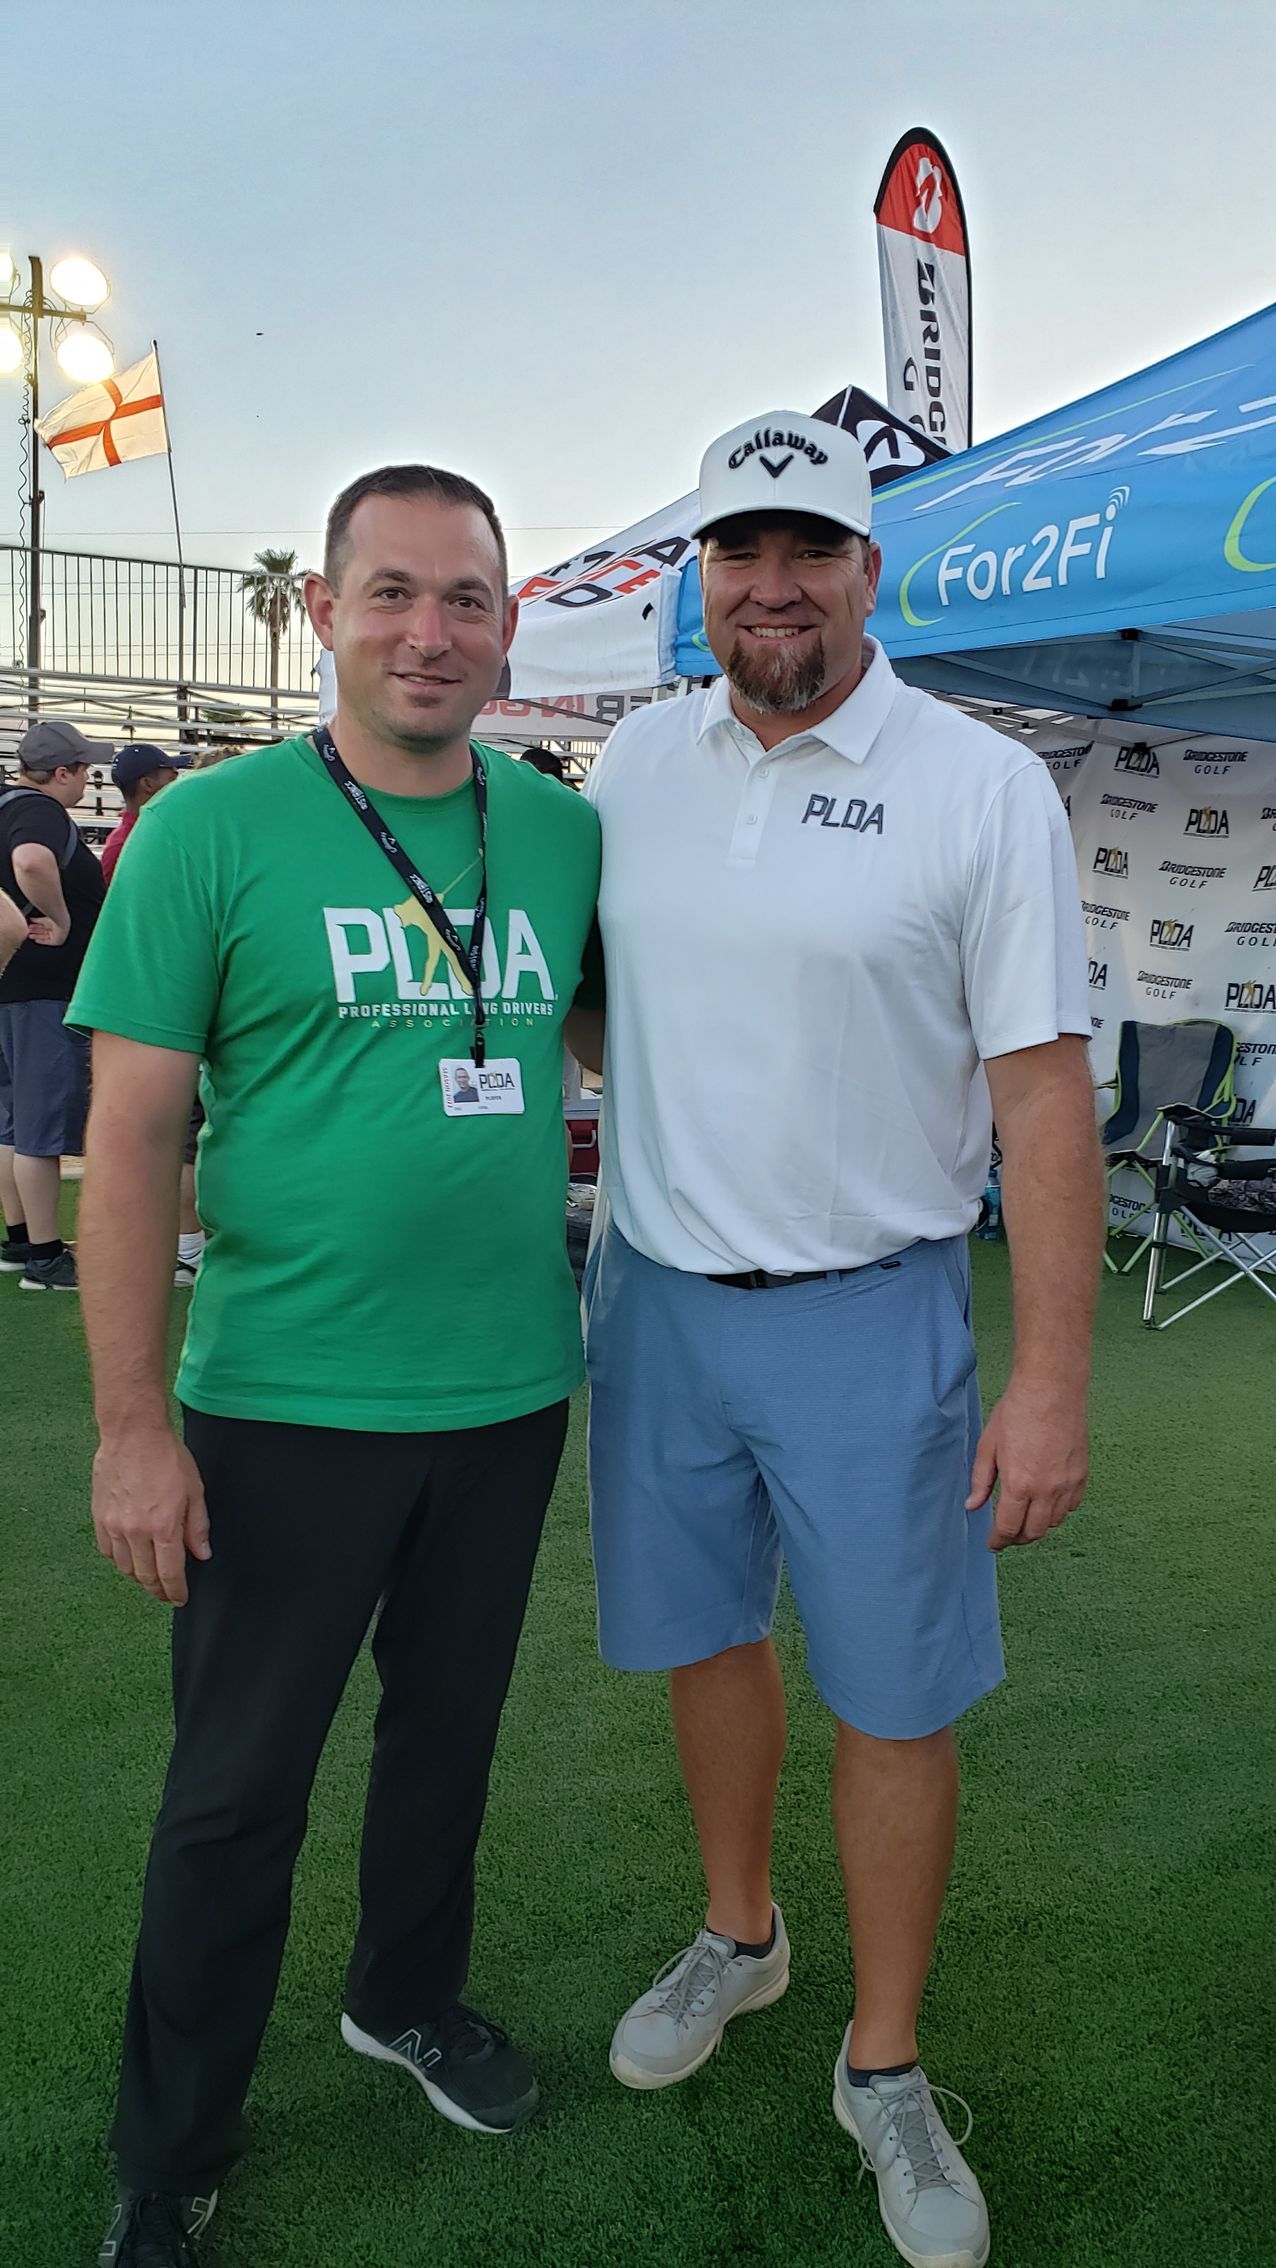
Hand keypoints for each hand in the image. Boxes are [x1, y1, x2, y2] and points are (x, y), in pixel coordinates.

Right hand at [27, 912, 69, 946]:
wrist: (61, 924)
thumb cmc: (55, 920)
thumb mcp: (43, 919)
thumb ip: (36, 920)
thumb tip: (30, 919)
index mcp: (52, 923)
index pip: (42, 926)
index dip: (35, 926)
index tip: (29, 927)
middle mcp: (54, 929)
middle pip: (42, 931)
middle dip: (35, 931)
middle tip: (28, 932)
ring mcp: (55, 935)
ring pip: (44, 936)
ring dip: (37, 936)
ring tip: (30, 936)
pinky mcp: (55, 941)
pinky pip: (47, 942)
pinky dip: (42, 941)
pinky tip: (36, 940)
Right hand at [92, 1426, 211, 1604]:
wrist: (133, 1434)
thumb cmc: (167, 1457)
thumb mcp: (195, 1491)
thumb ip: (197, 1527)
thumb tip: (201, 1554)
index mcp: (163, 1526)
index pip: (170, 1573)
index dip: (176, 1591)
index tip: (180, 1598)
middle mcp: (136, 1531)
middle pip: (145, 1576)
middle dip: (158, 1590)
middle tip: (165, 1594)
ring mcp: (114, 1525)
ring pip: (125, 1567)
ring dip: (138, 1578)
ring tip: (149, 1578)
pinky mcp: (99, 1517)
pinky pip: (107, 1551)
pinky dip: (119, 1561)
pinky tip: (129, 1559)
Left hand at [965, 1376, 1088, 1550]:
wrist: (1051, 1390)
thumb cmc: (1016, 1412)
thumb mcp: (988, 1446)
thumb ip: (981, 1481)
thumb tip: (973, 1506)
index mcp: (1019, 1485)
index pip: (1008, 1528)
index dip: (998, 1541)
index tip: (992, 1544)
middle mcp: (1046, 1490)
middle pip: (1033, 1532)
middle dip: (1017, 1538)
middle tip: (1007, 1534)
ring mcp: (1067, 1484)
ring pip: (1053, 1522)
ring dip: (1038, 1526)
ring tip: (1025, 1518)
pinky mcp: (1081, 1475)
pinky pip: (1071, 1507)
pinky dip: (1058, 1511)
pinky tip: (1047, 1502)